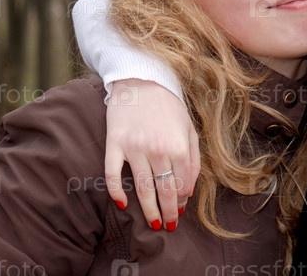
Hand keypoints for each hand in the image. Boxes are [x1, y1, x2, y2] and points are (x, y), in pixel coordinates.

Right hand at [105, 79, 200, 230]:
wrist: (142, 81)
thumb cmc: (169, 106)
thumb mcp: (189, 129)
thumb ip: (193, 159)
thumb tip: (188, 190)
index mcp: (179, 146)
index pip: (181, 184)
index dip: (181, 200)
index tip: (179, 210)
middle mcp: (158, 150)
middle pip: (164, 190)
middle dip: (167, 212)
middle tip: (168, 225)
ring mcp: (134, 148)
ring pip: (142, 188)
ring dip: (148, 209)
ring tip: (153, 222)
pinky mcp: (115, 144)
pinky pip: (113, 174)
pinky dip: (116, 191)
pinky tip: (122, 203)